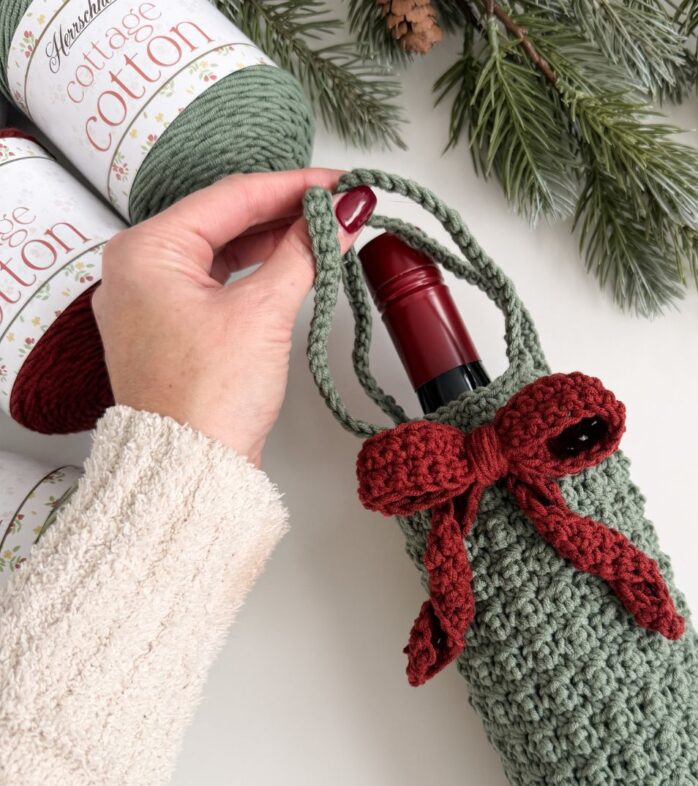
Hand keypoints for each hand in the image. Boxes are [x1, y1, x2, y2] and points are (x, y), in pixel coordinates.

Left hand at [92, 171, 375, 465]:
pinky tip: (288, 268)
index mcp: (145, 251)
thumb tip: (341, 212)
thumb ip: (304, 253)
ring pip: (218, 253)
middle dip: (284, 212)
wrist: (189, 470)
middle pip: (222, 221)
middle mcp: (137, 270)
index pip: (231, 196)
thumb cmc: (208, 399)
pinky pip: (212, 285)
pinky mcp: (167, 333)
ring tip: (323, 233)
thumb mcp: (263, 313)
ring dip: (271, 243)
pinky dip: (252, 274)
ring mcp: (150, 303)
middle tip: (339, 205)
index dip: (293, 186)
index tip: (340, 183)